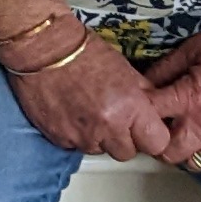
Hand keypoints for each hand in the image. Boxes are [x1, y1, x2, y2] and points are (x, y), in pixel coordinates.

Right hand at [3, 20, 180, 161]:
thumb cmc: (84, 52)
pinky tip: (71, 113)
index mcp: (130, 107)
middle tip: (115, 119)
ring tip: (89, 113)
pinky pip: (75, 146)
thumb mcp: (126, 69)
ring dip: (98, 138)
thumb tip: (153, 112)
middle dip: (124, 139)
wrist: (43, 48)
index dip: (151, 136)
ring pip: (99, 150)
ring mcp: (81, 135)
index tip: (145, 129)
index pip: (157, 144)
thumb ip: (143, 96)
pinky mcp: (58, 137)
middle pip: (127, 153)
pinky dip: (76, 134)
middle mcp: (107, 126)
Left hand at [138, 16, 200, 172]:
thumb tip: (143, 81)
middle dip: (154, 138)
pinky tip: (200, 140)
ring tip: (177, 133)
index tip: (133, 105)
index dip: (135, 110)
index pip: (148, 114)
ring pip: (187, 162)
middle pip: (163, 150)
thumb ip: (165, 68)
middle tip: (154, 124)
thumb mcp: (195, 48)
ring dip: (178, 150)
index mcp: (191, 97)